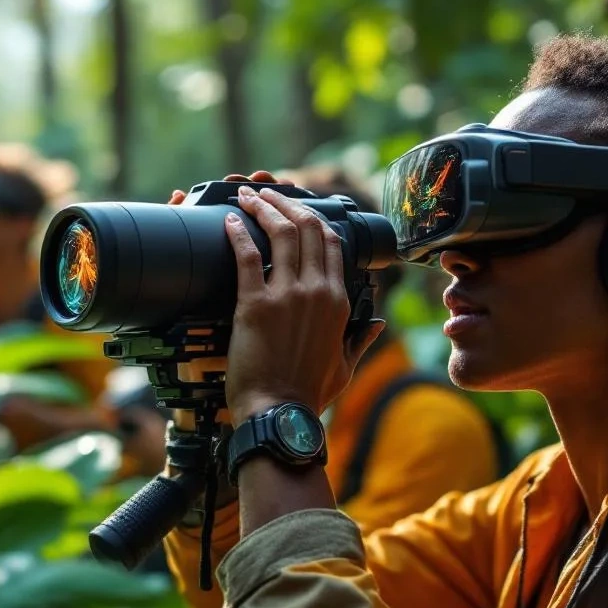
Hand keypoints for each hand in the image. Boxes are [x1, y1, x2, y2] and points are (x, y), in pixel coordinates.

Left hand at [223, 173, 384, 421]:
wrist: (280, 415)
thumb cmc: (308, 395)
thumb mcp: (344, 365)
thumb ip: (362, 339)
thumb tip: (378, 323)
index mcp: (339, 301)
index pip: (332, 243)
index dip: (313, 218)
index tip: (295, 209)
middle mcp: (317, 291)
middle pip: (307, 228)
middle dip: (285, 202)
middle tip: (266, 193)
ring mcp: (287, 296)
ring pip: (280, 233)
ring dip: (262, 207)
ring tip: (248, 196)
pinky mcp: (255, 305)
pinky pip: (248, 257)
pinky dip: (237, 233)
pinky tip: (229, 220)